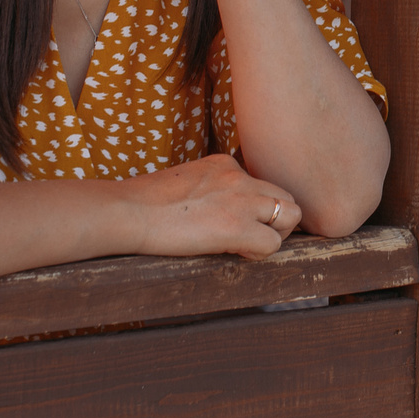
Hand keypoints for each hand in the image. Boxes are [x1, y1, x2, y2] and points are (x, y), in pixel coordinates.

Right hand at [119, 154, 300, 260]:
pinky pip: (273, 243)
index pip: (262, 184)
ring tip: (249, 245)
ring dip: (275, 235)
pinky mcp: (236, 226)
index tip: (237, 221)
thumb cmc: (142, 203)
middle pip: (286, 196)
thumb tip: (212, 211)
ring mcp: (240, 199)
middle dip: (277, 220)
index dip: (257, 208)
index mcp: (224, 164)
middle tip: (253, 237)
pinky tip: (237, 253)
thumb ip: (207, 190)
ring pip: (291, 215)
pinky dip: (260, 254)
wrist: (127, 210)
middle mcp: (238, 176)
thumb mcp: (184, 182)